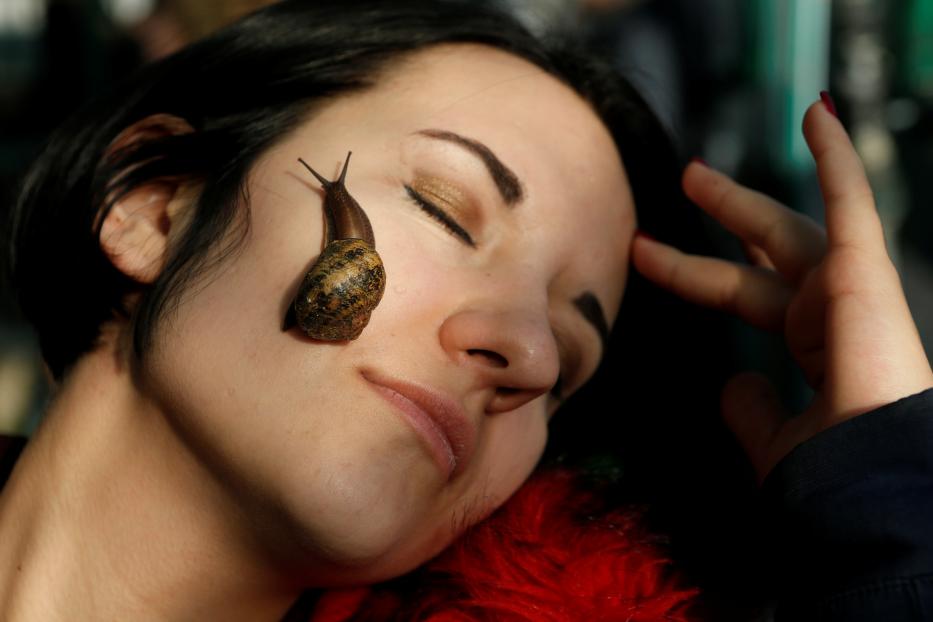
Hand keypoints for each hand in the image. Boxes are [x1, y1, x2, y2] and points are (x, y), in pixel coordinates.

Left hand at [631, 96, 932, 481]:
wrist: (866, 478)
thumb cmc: (826, 473)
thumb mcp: (773, 438)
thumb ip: (753, 409)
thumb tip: (733, 383)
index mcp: (813, 348)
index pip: (744, 295)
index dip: (694, 272)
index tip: (648, 256)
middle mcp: (830, 313)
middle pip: (759, 254)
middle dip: (718, 221)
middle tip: (678, 185)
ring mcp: (849, 289)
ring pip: (784, 227)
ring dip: (740, 198)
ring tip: (692, 171)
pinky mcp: (866, 268)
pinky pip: (851, 198)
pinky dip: (835, 154)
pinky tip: (816, 112)